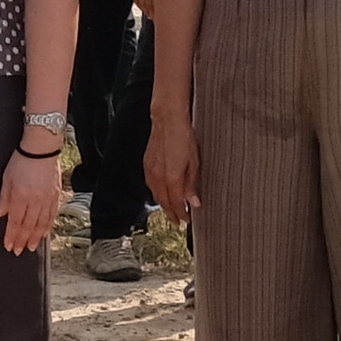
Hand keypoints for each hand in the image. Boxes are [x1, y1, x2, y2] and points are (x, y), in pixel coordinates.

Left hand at [0, 144, 64, 256]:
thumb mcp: (6, 178)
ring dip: (35, 238)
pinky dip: (47, 227)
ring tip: (30, 247)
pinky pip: (51, 216)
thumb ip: (4, 198)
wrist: (42, 148)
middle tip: (18, 251)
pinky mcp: (56, 196)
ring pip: (41, 224)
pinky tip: (43, 233)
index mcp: (21, 196)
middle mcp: (35, 200)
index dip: (11, 236)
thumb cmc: (22, 160)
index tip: (9, 246)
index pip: (15, 222)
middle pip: (28, 226)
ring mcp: (47, 199)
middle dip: (22, 241)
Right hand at [144, 96, 199, 220]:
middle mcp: (158, 177)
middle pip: (164, 202)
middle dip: (172, 213)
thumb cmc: (183, 137)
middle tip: (179, 220)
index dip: (182, 214)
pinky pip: (151, 185)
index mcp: (171, 178)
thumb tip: (194, 201)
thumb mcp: (194, 162)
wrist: (168, 120)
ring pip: (156, 195)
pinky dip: (157, 193)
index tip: (187, 220)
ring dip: (164, 204)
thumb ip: (192, 184)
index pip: (177, 203)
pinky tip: (162, 193)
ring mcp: (150, 171)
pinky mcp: (147, 165)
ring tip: (171, 210)